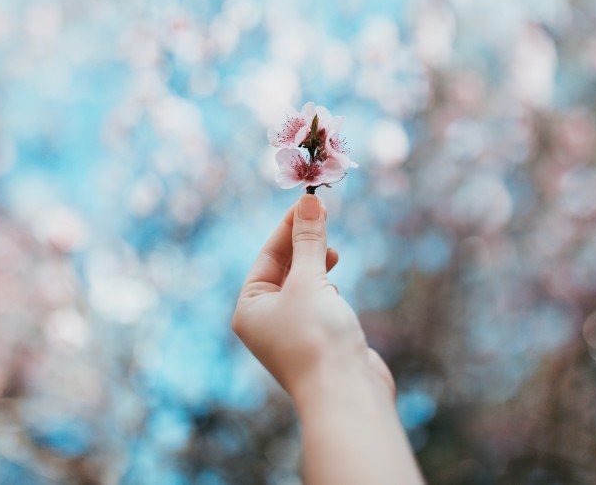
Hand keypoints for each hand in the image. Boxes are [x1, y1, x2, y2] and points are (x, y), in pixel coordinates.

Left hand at [233, 194, 394, 403]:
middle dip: (303, 244)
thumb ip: (309, 240)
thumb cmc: (317, 337)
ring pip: (302, 287)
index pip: (267, 256)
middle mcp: (265, 321)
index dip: (288, 227)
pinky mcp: (319, 342)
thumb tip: (309, 201)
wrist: (346, 393)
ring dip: (316, 265)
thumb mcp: (309, 280)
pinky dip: (326, 291)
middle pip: (283, 270)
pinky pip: (318, 305)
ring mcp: (292, 334)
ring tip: (333, 252)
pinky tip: (336, 291)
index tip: (309, 202)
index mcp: (249, 308)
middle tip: (324, 216)